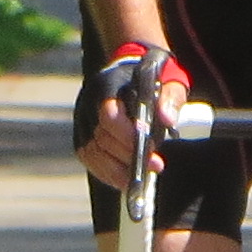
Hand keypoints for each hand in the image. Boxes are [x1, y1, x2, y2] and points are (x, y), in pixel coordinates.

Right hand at [74, 40, 185, 188]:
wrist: (129, 70)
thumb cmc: (152, 77)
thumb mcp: (169, 80)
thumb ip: (171, 97)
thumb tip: (167, 120)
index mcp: (107, 84)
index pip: (109, 116)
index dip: (128, 136)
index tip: (152, 148)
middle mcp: (88, 101)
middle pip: (101, 138)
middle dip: (128, 157)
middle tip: (156, 165)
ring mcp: (81, 118)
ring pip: (91, 152)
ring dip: (116, 170)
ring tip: (139, 180)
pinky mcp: (81, 132)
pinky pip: (87, 157)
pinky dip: (104, 172)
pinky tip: (123, 179)